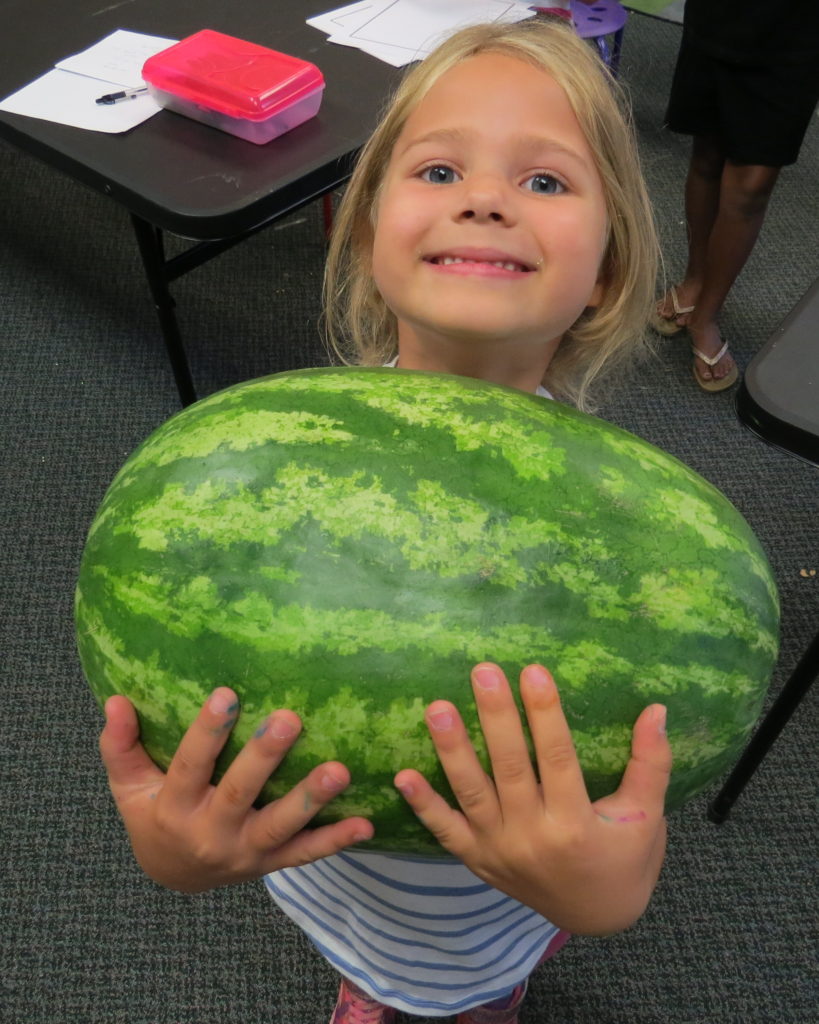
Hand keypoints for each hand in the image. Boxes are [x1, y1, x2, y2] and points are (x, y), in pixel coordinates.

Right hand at [99, 688, 373, 891]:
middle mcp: (211, 833)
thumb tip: (115, 700)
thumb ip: (120, 745)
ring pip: (279, 827)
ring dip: (310, 799)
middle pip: (240, 794)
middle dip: (264, 758)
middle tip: (290, 719)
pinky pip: (305, 855)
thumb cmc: (153, 813)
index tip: (227, 693)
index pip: (190, 766)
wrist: (174, 876)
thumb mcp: (129, 785)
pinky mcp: (270, 864)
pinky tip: (366, 823)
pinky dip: (336, 841)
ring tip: (340, 770)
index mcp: (174, 808)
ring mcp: (244, 853)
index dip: (207, 732)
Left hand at [394, 663, 670, 934]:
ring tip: (437, 707)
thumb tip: (657, 709)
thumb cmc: (625, 860)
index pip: (558, 759)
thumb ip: (650, 763)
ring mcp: (499, 851)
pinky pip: (445, 832)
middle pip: (509, 768)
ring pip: (471, 794)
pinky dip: (424, 805)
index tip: (533, 670)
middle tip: (482, 672)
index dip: (545, 714)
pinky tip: (402, 775)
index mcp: (575, 825)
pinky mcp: (478, 860)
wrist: (597, 918)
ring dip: (452, 751)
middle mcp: (532, 838)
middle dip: (495, 718)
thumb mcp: (647, 817)